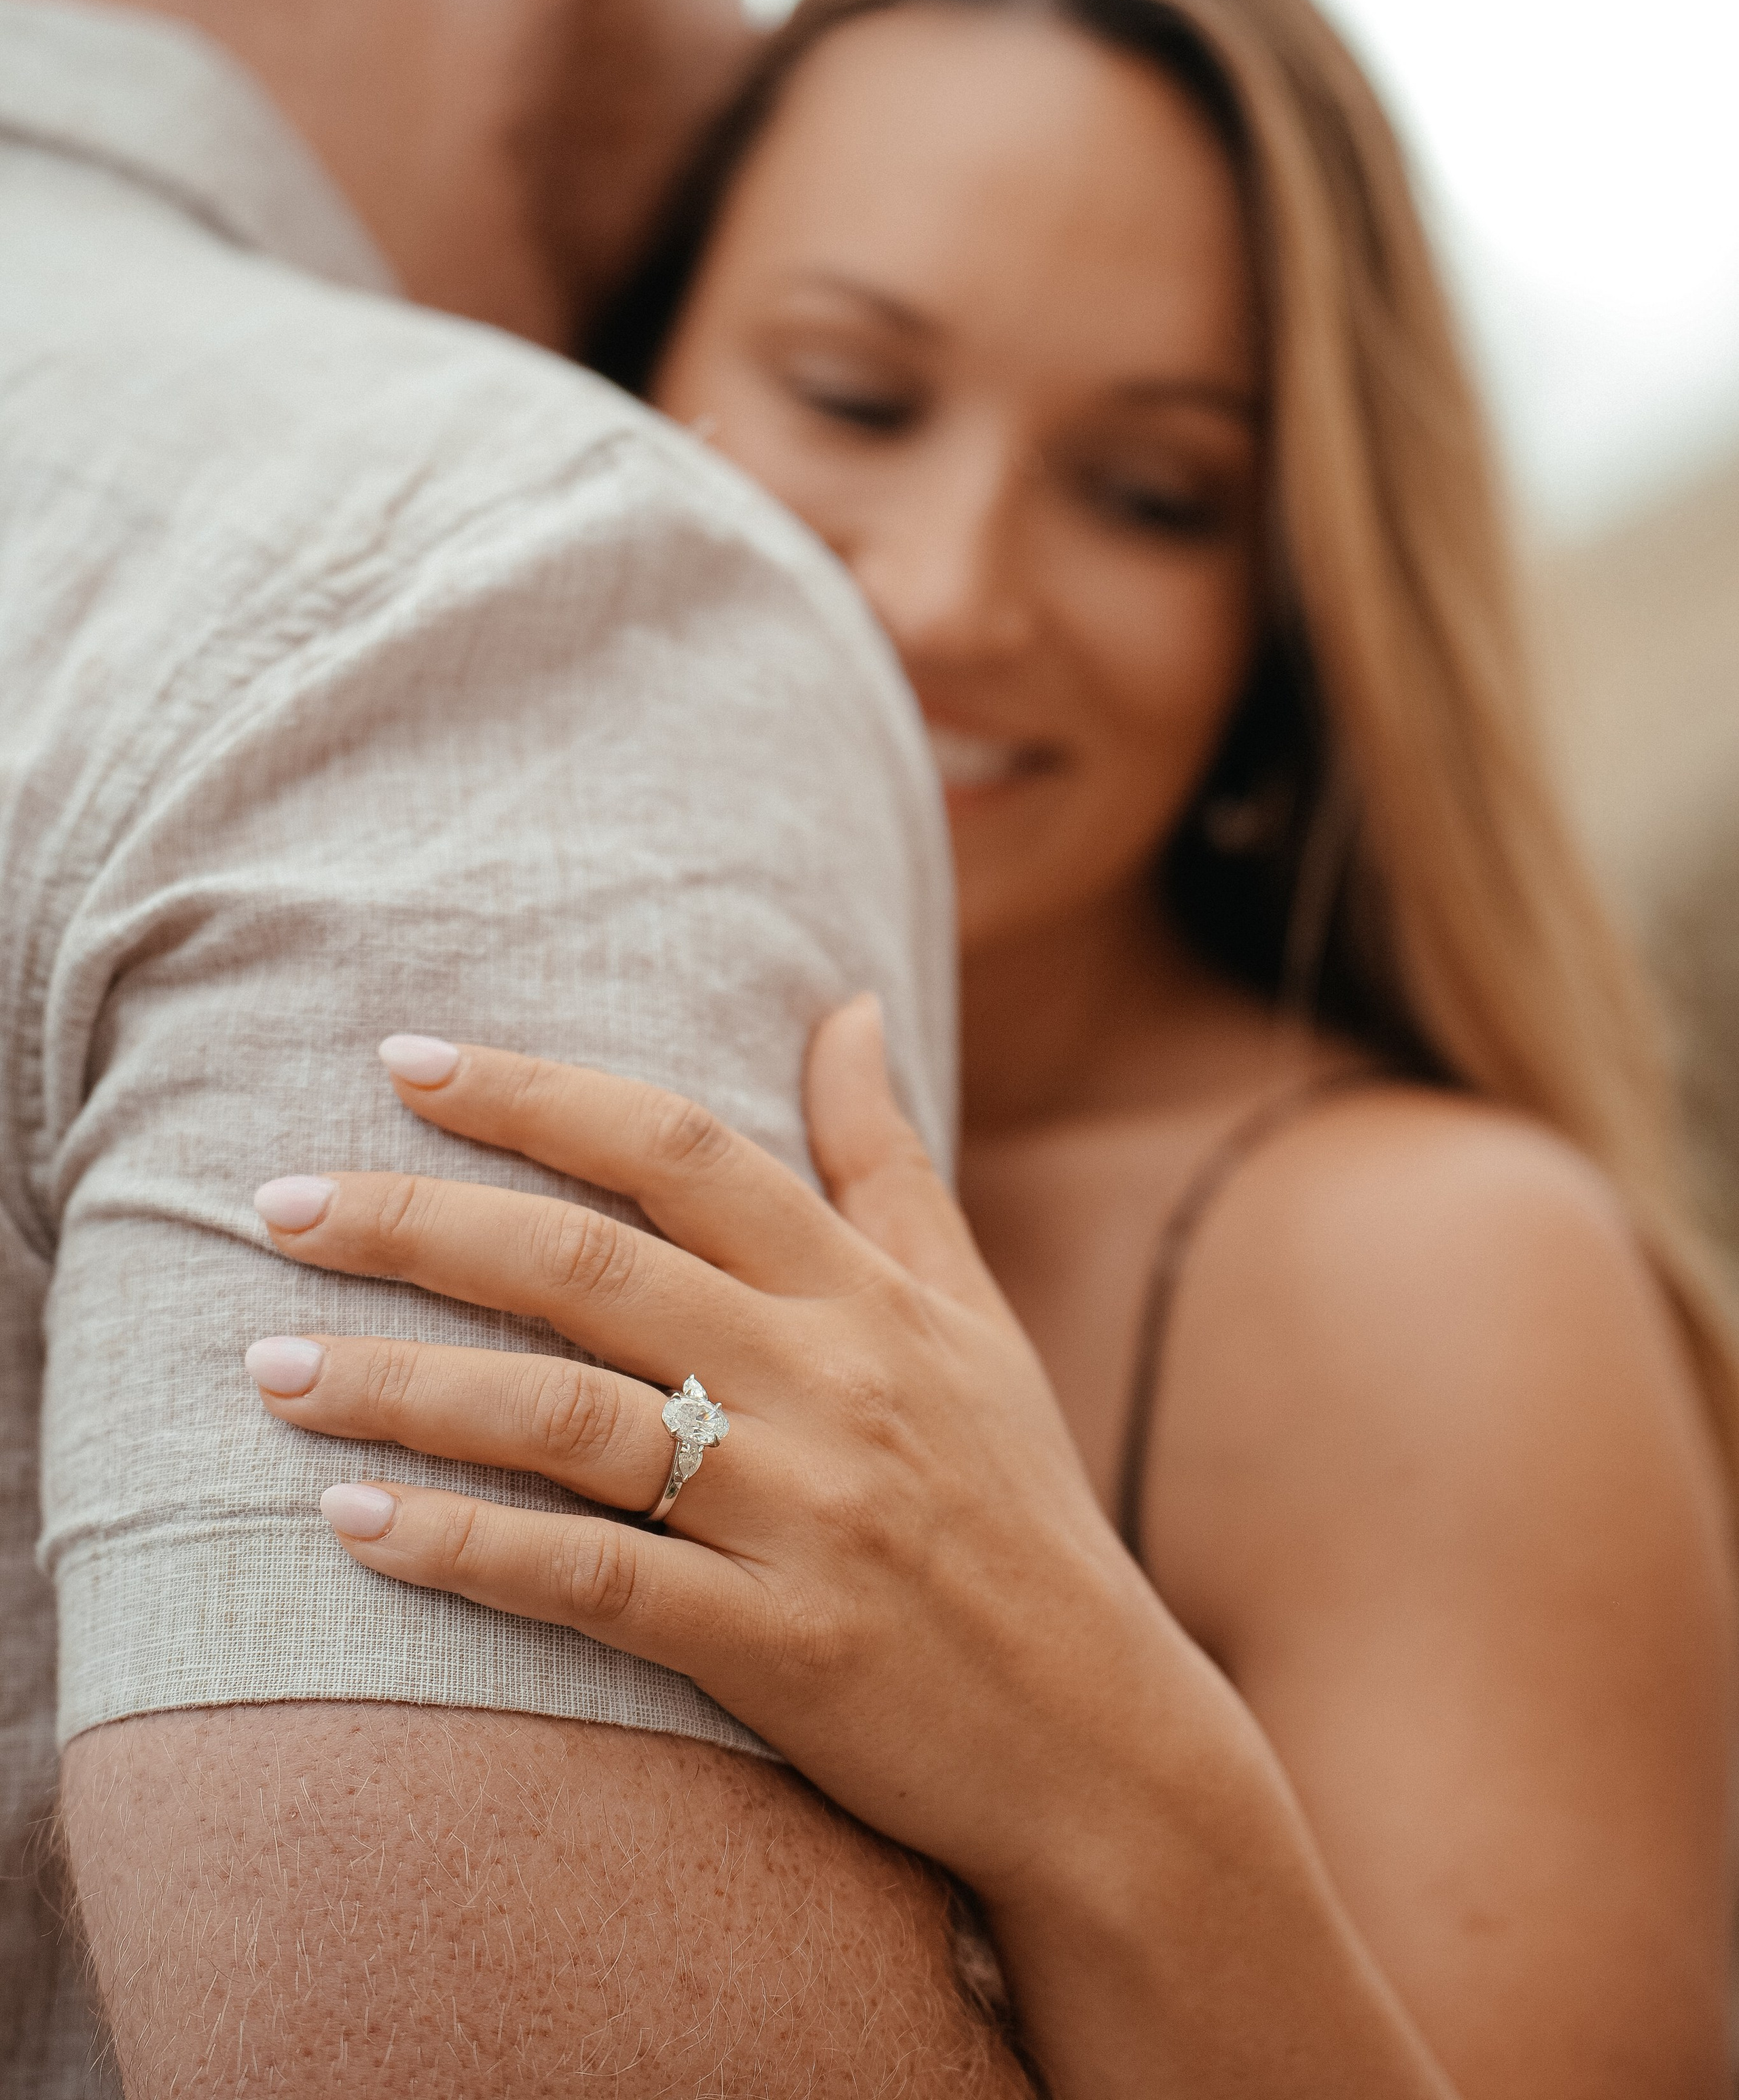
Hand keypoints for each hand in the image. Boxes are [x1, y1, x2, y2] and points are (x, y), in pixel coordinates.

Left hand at [244, 1000, 1172, 1901]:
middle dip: (416, 1221)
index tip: (400, 1058)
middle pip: (590, 1265)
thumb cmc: (1018, 1506)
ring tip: (266, 1365)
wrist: (1103, 1742)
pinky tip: (352, 1521)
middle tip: (275, 1199)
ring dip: (403, 1384)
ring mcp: (801, 1514)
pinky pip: (592, 1582)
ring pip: (568, 1419)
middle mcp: (828, 1381)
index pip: (678, 1147)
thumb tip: (847, 1002)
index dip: (533, 1093)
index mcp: (865, 1290)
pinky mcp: (776, 1648)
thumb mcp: (972, 1314)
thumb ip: (889, 1160)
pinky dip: (465, 1548)